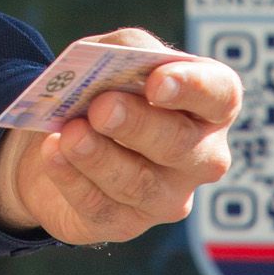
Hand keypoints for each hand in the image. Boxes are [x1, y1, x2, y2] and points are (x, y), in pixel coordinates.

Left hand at [0, 29, 238, 243]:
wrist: (59, 136)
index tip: (156, 82)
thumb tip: (113, 67)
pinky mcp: (126, 223)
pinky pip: (101, 207)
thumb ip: (124, 51)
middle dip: (138, 124)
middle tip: (101, 108)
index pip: (220, 95)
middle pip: (180, 144)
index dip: (193, 88)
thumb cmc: (104, 87)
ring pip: (139, 183)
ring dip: (100, 156)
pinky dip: (72, 179)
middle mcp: (200, 156)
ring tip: (69, 133)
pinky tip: (53, 153)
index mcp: (209, 106)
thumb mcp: (113, 55)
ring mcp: (167, 197)